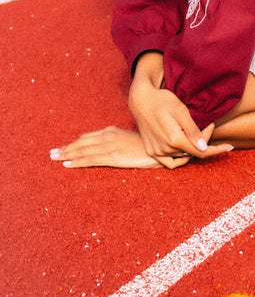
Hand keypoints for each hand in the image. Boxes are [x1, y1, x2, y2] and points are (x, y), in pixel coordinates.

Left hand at [49, 126, 188, 168]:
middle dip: (66, 148)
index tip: (64, 147)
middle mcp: (108, 136)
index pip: (88, 137)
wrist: (160, 146)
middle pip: (81, 142)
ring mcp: (110, 146)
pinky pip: (91, 160)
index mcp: (111, 131)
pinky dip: (77, 162)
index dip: (74, 142)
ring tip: (55, 158)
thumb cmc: (147, 145)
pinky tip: (68, 165)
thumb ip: (117, 141)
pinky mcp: (113, 156)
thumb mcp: (129, 139)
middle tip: (52, 153)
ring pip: (83, 150)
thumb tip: (110, 146)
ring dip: (67, 154)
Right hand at [128, 55, 232, 167]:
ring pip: (182, 156)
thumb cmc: (162, 100)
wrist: (140, 99)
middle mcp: (165, 149)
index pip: (201, 151)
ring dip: (192, 148)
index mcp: (174, 140)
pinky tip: (185, 149)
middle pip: (192, 152)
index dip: (216, 150)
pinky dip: (179, 158)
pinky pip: (168, 162)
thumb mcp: (180, 111)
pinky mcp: (151, 151)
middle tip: (209, 125)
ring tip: (197, 133)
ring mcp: (156, 152)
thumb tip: (204, 148)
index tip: (229, 147)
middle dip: (204, 142)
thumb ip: (192, 131)